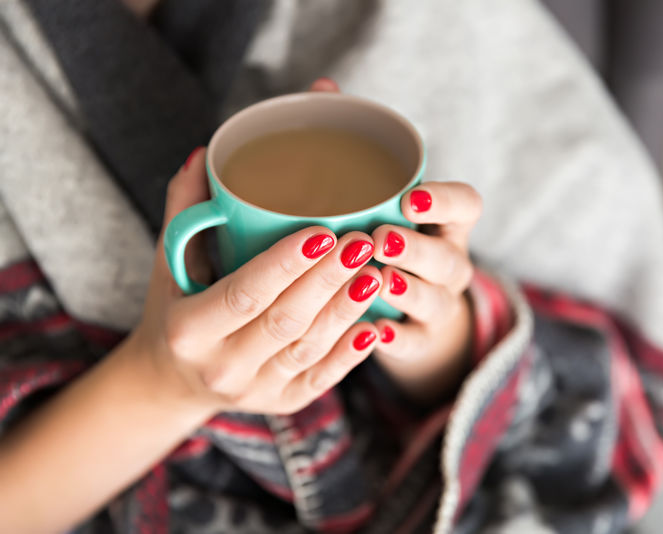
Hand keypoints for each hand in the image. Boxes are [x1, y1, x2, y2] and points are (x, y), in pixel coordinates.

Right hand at [130, 142, 383, 414]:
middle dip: (327, 280)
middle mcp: (220, 367)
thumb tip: (209, 154)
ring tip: (375, 272)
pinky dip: (350, 354)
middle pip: (285, 321)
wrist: (171, 381)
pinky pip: (321, 378)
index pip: (244, 293)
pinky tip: (374, 324)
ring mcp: (254, 391)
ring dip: (347, 311)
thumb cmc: (174, 308)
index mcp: (188, 329)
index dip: (285, 265)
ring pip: (309, 349)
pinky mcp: (281, 403)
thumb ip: (187, 209)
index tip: (322, 232)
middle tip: (361, 243)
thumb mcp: (170, 262)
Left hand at [370, 182, 482, 402]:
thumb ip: (364, 204)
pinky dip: (399, 338)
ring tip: (381, 282)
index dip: (444, 202)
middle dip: (415, 249)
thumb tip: (297, 178)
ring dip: (409, 290)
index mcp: (447, 228)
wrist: (415, 316)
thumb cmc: (391, 251)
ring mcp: (440, 305)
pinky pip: (417, 341)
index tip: (409, 199)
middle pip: (448, 257)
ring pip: (436, 299)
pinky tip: (377, 332)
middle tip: (380, 241)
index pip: (465, 206)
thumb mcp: (390, 221)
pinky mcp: (423, 339)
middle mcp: (450, 266)